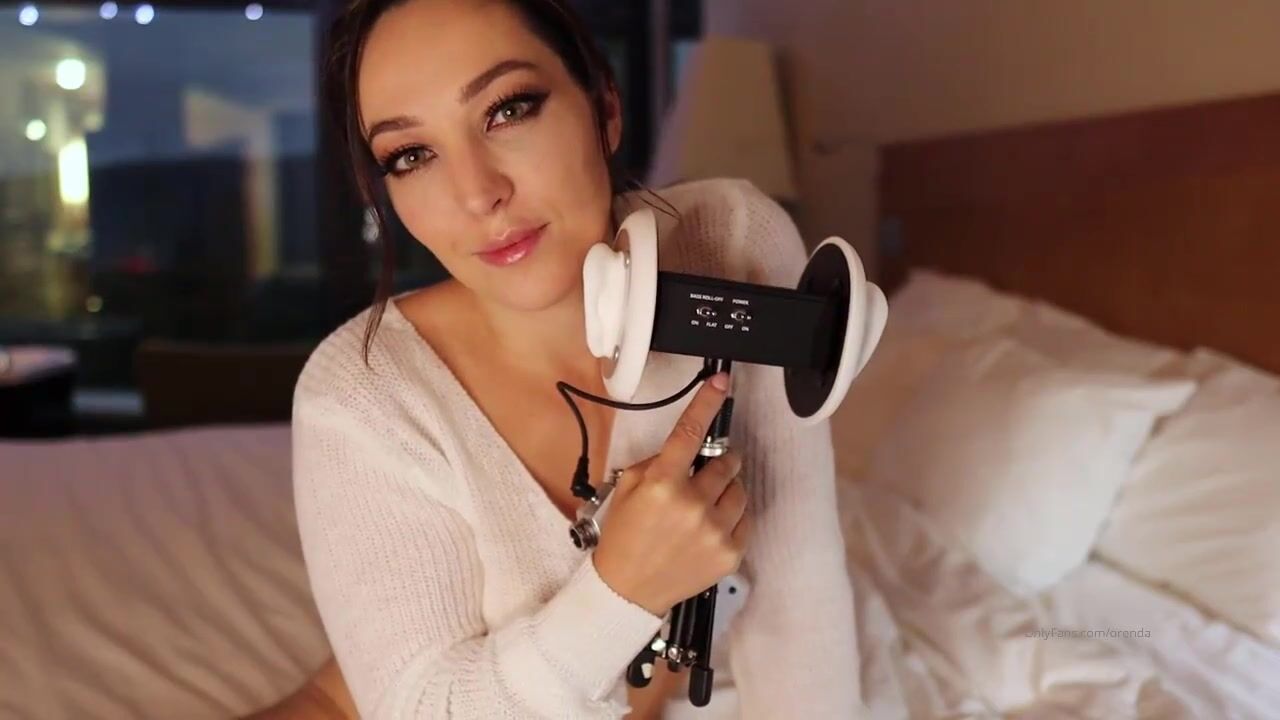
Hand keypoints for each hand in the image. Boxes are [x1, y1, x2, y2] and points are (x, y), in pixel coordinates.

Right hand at [593, 372, 750, 616]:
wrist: (627, 590)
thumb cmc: (625, 536)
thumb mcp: (628, 488)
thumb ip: (659, 462)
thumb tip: (689, 447)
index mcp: (663, 483)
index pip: (691, 432)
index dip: (707, 402)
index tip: (721, 382)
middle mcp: (693, 504)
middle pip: (726, 462)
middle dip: (717, 464)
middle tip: (701, 477)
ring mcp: (715, 530)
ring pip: (740, 490)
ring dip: (726, 491)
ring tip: (703, 507)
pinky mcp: (730, 552)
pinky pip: (745, 519)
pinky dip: (731, 518)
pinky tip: (709, 528)